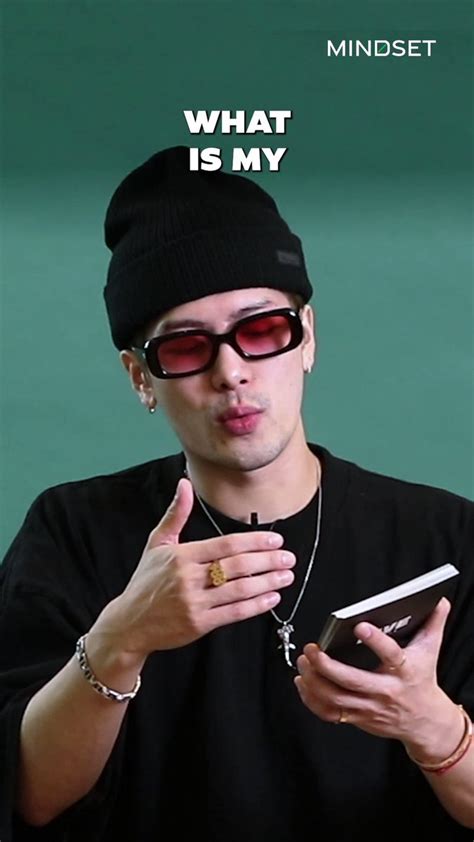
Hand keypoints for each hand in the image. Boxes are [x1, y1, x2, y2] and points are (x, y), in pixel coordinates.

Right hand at [95, 478, 294, 657]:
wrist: (129, 623)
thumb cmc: (145, 583)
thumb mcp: (157, 544)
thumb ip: (176, 514)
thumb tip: (184, 484)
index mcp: (182, 555)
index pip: (226, 544)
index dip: (254, 542)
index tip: (274, 540)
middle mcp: (189, 577)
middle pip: (238, 565)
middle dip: (268, 560)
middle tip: (288, 557)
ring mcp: (195, 602)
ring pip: (240, 589)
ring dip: (268, 582)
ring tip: (285, 576)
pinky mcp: (199, 623)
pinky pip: (234, 612)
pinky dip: (256, 605)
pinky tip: (271, 598)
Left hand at [294, 599, 462, 756]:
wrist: (424, 722)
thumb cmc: (421, 681)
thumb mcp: (430, 650)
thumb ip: (433, 623)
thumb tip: (439, 600)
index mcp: (404, 671)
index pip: (390, 654)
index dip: (375, 640)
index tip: (359, 625)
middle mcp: (385, 691)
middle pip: (352, 681)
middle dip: (327, 665)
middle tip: (312, 648)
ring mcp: (369, 707)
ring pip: (336, 698)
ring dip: (314, 680)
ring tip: (304, 660)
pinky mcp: (357, 718)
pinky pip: (329, 713)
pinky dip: (311, 699)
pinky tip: (302, 682)